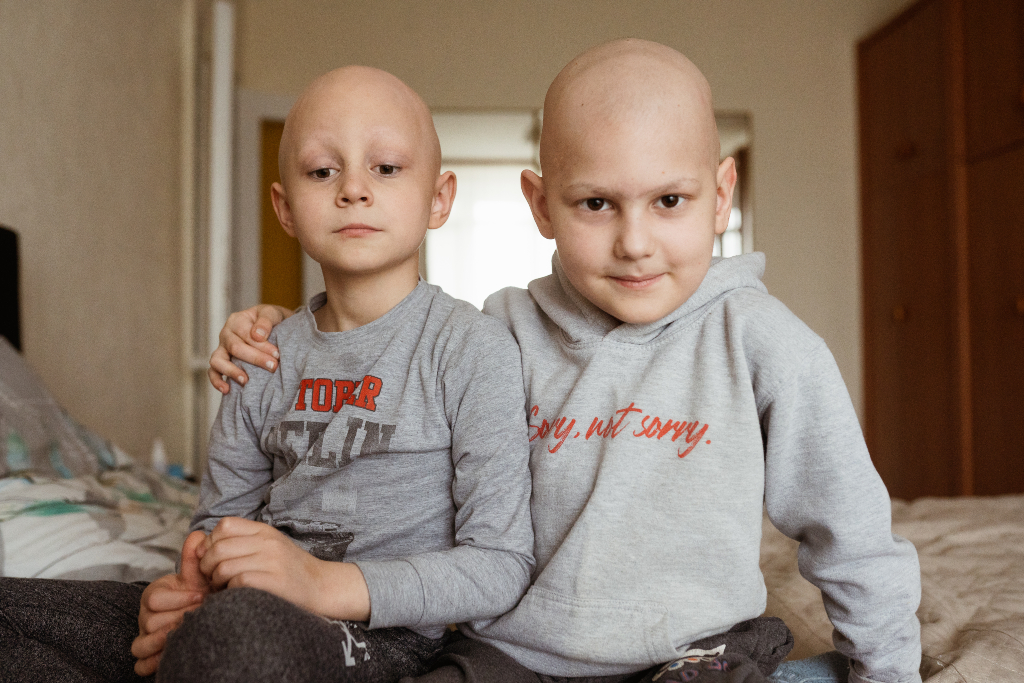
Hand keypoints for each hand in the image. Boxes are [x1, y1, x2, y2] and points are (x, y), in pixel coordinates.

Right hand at [132, 530, 210, 675]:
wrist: (201, 611)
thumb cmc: (198, 593)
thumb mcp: (198, 576)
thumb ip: (195, 559)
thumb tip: (198, 535)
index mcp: (153, 595)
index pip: (154, 599)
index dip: (179, 598)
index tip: (201, 596)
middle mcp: (145, 617)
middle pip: (151, 622)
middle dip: (178, 619)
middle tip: (200, 616)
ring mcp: (144, 637)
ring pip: (142, 644)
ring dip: (167, 641)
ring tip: (189, 633)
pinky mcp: (147, 657)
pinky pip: (140, 665)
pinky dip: (152, 663)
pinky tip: (172, 656)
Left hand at [198, 517, 369, 620]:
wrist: (322, 586)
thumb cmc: (289, 569)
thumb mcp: (269, 546)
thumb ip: (241, 542)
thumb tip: (202, 547)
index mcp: (265, 530)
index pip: (224, 526)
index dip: (210, 542)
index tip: (212, 559)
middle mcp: (268, 542)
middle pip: (218, 548)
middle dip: (207, 566)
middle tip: (213, 579)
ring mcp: (272, 561)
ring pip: (224, 566)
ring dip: (217, 582)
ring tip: (223, 588)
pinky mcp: (275, 582)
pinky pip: (238, 582)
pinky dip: (230, 591)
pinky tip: (235, 595)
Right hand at [208, 304, 292, 393]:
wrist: (273, 327)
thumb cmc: (272, 321)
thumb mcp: (272, 313)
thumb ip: (266, 321)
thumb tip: (257, 335)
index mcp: (237, 320)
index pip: (246, 334)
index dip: (262, 345)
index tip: (277, 354)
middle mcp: (226, 334)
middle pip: (235, 348)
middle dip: (255, 359)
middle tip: (273, 366)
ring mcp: (222, 349)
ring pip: (218, 360)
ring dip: (232, 371)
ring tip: (246, 380)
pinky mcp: (221, 362)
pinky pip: (213, 372)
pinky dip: (216, 381)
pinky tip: (227, 390)